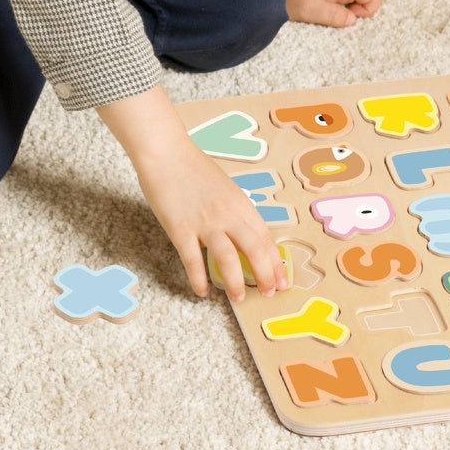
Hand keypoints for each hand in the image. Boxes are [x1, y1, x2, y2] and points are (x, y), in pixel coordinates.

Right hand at [98, 86, 288, 302]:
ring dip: (236, 282)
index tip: (282, 280)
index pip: (265, 238)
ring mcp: (205, 223)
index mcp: (241, 203)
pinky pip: (193, 261)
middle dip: (265, 275)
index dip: (275, 262)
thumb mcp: (225, 188)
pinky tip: (202, 292)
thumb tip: (247, 234)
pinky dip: (199, 279)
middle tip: (269, 293)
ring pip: (228, 259)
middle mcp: (228, 214)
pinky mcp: (181, 229)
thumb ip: (236, 210)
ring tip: (239, 297)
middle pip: (255, 250)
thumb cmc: (194, 168)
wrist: (166, 152)